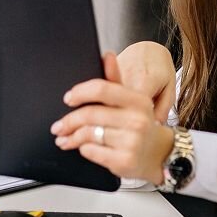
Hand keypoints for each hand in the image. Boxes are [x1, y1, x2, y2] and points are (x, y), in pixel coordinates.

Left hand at [51, 52, 173, 184]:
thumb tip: (107, 55)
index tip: (68, 98)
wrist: (158, 152)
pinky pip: (92, 152)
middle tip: (58, 126)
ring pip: (89, 134)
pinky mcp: (125, 161)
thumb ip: (115, 79)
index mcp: (138, 100)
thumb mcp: (131, 100)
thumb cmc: (139, 123)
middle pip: (90, 114)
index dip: (80, 92)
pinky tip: (83, 147)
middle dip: (69, 121)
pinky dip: (83, 149)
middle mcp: (137, 120)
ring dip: (72, 137)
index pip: (102, 89)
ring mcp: (132, 142)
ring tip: (64, 138)